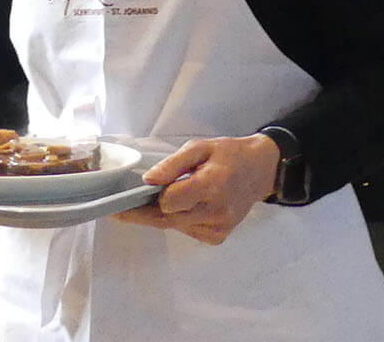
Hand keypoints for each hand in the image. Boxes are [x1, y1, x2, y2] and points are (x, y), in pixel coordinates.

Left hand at [114, 134, 279, 244]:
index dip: (154, 195)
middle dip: (144, 212)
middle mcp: (216, 211)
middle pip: (166, 219)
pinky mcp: (218, 237)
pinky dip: (180, 219)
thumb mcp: (200, 147)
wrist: (260, 170)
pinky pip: (186, 231)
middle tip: (122, 207)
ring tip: (168, 196)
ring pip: (174, 226)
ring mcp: (218, 227)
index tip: (141, 189)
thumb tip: (147, 181)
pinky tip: (189, 205)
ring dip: (164, 213)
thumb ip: (172, 164)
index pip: (169, 201)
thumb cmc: (229, 154)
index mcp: (211, 185)